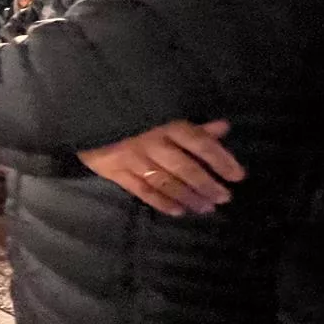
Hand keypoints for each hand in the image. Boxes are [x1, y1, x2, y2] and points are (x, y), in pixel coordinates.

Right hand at [78, 120, 244, 216]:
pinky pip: (141, 190)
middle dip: (206, 184)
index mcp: (166, 124)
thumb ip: (193, 125)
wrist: (85, 115)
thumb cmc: (130, 112)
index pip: (199, 143)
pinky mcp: (116, 171)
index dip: (221, 159)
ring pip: (166, 182)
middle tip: (224, 198)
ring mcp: (133, 159)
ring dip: (188, 196)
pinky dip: (160, 202)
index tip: (238, 176)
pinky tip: (178, 211)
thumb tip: (224, 127)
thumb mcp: (163, 112)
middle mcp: (152, 143)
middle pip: (185, 167)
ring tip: (206, 208)